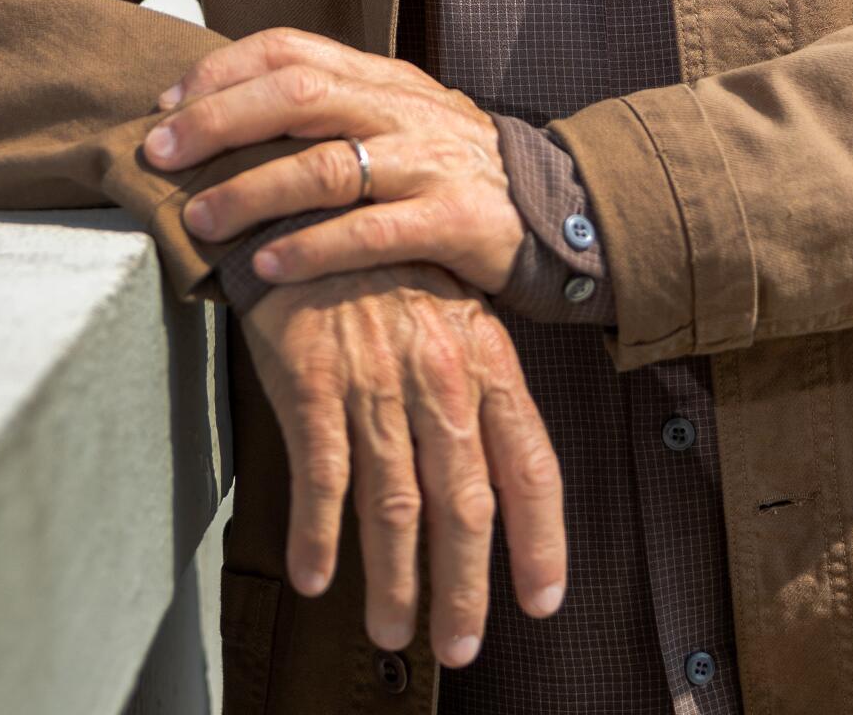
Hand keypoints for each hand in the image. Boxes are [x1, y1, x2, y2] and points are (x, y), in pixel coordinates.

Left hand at [144, 28, 525, 294]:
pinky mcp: (455, 222)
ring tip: (199, 222)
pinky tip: (267, 267)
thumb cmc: (453, 168)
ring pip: (327, 166)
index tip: (167, 106)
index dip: (221, 71)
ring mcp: (431, 163)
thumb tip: (229, 112)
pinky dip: (313, 249)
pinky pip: (373, 232)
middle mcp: (403, 109)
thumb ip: (332, 111)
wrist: (561, 209)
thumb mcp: (398, 120)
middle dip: (219, 122)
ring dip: (251, 193)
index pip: (291, 49)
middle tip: (159, 155)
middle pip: (297, 96)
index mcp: (382, 78)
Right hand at [240, 261, 566, 667]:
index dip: (539, 540)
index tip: (542, 601)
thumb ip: (477, 390)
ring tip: (392, 629)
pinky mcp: (313, 381)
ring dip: (395, 579)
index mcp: (485, 359)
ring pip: (396, 504)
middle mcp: (440, 376)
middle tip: (458, 646)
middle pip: (464, 505)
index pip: (530, 465)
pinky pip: (323, 476)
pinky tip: (316, 576)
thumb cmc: (385, 266)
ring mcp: (376, 381)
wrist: (310, 206)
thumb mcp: (453, 313)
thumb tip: (494, 477)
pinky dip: (319, 534)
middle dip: (464, 588)